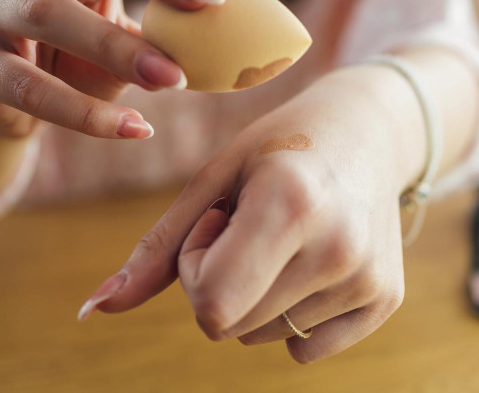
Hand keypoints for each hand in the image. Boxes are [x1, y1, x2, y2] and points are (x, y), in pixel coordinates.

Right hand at [0, 0, 246, 138]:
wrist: (11, 96)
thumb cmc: (80, 56)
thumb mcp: (125, 33)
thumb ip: (170, 28)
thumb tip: (245, 37)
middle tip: (210, 1)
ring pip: (49, 15)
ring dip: (118, 47)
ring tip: (175, 80)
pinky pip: (30, 88)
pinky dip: (85, 113)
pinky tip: (136, 129)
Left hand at [79, 69, 408, 363]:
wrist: (366, 132)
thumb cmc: (278, 144)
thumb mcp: (215, 178)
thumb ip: (157, 249)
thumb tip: (91, 310)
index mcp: (290, 204)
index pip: (211, 303)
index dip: (196, 267)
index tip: (217, 219)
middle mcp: (337, 247)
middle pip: (232, 325)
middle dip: (221, 279)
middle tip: (251, 223)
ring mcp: (367, 277)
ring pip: (264, 336)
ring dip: (256, 293)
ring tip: (286, 234)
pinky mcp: (387, 299)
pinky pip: (306, 347)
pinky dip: (292, 311)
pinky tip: (313, 257)